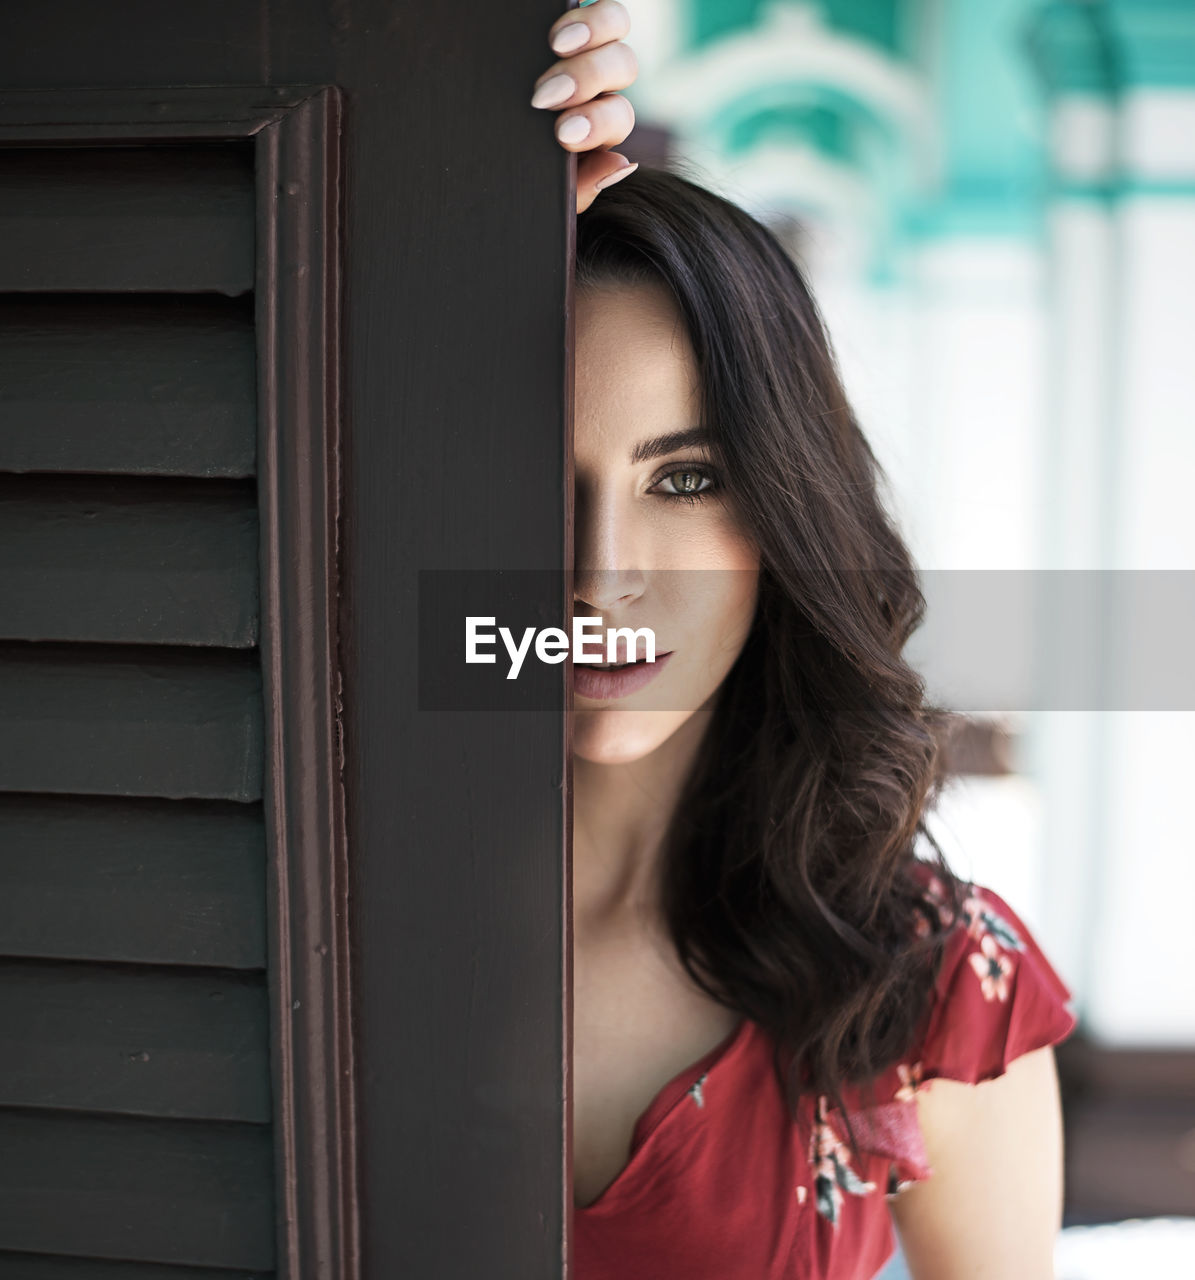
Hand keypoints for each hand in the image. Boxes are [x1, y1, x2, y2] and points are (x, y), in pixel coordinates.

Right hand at [531, 1, 638, 213]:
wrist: (477, 155)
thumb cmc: (514, 176)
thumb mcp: (545, 192)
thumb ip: (581, 189)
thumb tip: (622, 162)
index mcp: (596, 126)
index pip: (616, 118)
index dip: (598, 123)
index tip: (564, 134)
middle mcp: (597, 83)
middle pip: (622, 65)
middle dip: (587, 79)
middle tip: (545, 95)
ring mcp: (580, 49)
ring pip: (614, 26)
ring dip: (592, 33)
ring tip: (556, 46)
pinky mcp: (562, 28)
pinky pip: (588, 11)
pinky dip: (579, 14)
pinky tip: (553, 32)